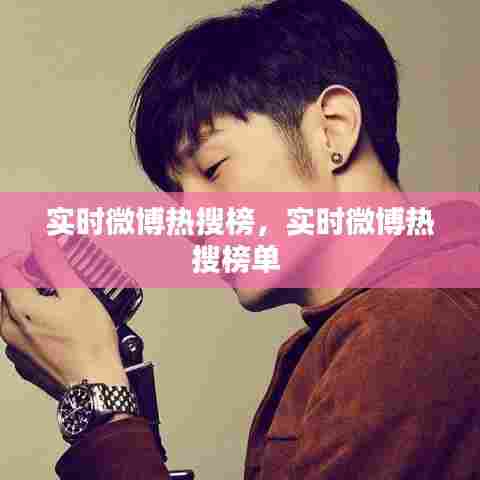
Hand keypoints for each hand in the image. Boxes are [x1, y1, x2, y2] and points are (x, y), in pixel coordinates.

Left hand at [0, 231, 127, 390]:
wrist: (95, 383)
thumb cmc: (90, 342)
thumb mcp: (77, 293)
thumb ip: (54, 262)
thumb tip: (40, 237)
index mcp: (20, 308)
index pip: (4, 269)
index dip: (20, 256)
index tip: (39, 256)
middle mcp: (9, 328)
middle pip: (3, 290)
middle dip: (22, 276)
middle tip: (48, 275)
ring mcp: (14, 346)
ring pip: (8, 312)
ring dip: (25, 298)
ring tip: (53, 298)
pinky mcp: (23, 360)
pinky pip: (16, 331)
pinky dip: (29, 319)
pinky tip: (53, 322)